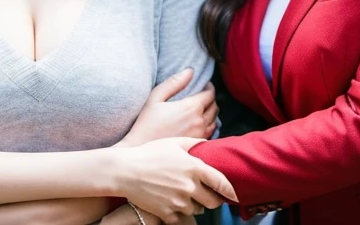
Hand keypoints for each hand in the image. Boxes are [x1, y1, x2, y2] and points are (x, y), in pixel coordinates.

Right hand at [111, 137, 235, 223]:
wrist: (126, 171)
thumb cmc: (149, 153)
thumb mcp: (174, 142)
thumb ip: (194, 142)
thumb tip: (209, 143)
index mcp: (194, 167)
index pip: (221, 183)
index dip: (230, 191)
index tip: (234, 195)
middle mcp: (190, 186)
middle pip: (213, 202)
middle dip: (213, 199)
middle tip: (207, 195)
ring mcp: (178, 202)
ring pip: (197, 210)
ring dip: (195, 204)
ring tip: (184, 194)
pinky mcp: (168, 213)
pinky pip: (181, 218)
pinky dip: (179, 212)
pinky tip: (171, 201)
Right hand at [120, 69, 217, 146]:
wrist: (142, 150)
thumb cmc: (146, 123)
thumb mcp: (156, 98)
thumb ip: (174, 82)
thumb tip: (190, 70)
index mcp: (191, 108)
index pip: (210, 94)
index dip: (209, 87)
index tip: (204, 84)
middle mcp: (199, 122)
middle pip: (214, 106)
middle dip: (210, 99)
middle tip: (202, 96)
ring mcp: (200, 136)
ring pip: (215, 120)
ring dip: (211, 113)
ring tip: (201, 109)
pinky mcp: (198, 147)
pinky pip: (211, 133)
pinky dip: (208, 126)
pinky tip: (198, 124)